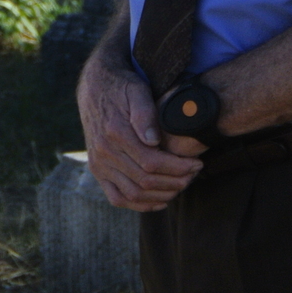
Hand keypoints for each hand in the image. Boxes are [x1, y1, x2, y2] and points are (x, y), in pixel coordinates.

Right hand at [78, 61, 202, 211]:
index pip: (152, 162)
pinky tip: (159, 200)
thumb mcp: (136, 90)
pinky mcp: (97, 170)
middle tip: (193, 174)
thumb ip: (145, 114)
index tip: (197, 163)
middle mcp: (104, 152)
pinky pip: (117, 198)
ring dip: (162, 195)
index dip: (178, 167)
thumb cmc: (122, 87)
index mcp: (115, 133)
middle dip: (175, 182)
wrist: (94, 87)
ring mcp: (98, 164)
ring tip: (181, 185)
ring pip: (133, 194)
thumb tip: (153, 140)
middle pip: (145, 181)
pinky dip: (139, 205)